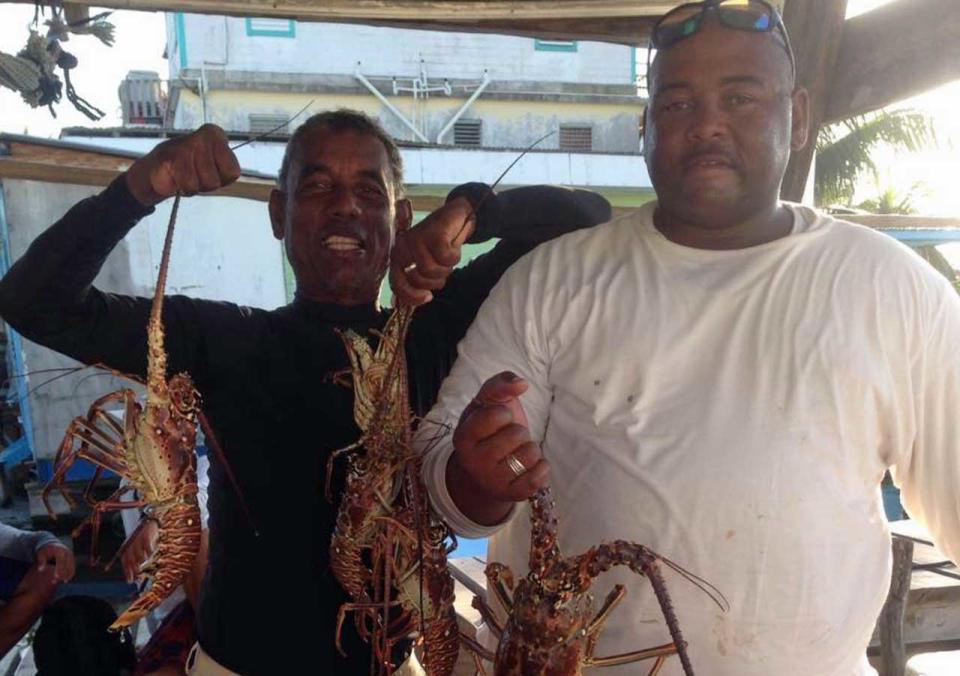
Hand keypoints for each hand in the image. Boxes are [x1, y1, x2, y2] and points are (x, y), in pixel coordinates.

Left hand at [35, 543, 74, 582]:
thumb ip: (41, 562)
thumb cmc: (46, 551)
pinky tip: (65, 580)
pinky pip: (73, 568)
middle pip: (67, 566)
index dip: (59, 570)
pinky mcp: (72, 559)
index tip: (56, 578)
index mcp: (60, 551)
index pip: (61, 562)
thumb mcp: (41, 554)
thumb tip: (41, 570)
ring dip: (67, 575)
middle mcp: (67, 553)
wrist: (53, 544)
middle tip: (55, 582)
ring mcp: (71, 556)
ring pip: (71, 567)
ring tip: (62, 582)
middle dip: (63, 575)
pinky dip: (70, 574)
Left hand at [120, 519, 158, 582]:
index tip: (130, 581)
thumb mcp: (137, 545)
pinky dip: (150, 552)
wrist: (150, 520)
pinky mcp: (147, 537)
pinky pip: (149, 550)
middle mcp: (131, 543)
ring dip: (143, 561)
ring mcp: (139, 540)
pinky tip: (151, 552)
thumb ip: (135, 557)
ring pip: (141, 556)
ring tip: (146, 559)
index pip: (125, 560)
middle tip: (137, 578)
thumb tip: (135, 573)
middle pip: (131, 560)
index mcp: (127, 545)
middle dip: (134, 571)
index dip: (127, 572)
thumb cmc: (143, 535)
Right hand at [124, 124, 241, 206]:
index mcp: (215, 135)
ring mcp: (182, 146)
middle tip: (191, 173)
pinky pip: (178, 187)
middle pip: (214, 182)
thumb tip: (232, 172)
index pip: (232, 172)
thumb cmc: (188, 168)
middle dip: (203, 184)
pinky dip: (172, 188)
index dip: (221, 179)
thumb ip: (226, 168)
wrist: (152, 169)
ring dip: (188, 187)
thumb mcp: (214, 165)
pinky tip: (168, 176)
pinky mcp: (166, 159)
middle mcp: (200, 137)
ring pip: (195, 185)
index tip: (209, 170)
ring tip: (181, 175)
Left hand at [389, 196, 475, 306]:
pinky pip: (445, 259)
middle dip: (434, 281)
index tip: (428, 297)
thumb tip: (406, 305)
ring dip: (446, 269)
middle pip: (417, 280)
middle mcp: (403, 247)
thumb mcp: (425, 264)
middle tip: (442, 270)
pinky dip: (454, 257)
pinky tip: (453, 247)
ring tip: (447, 258)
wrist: (456, 216)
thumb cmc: (439, 245)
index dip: (412, 296)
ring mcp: (417, 239)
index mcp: (398, 256)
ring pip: (431, 270)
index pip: (397, 284)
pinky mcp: (433, 234)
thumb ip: (414, 281)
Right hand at [450, 371, 549, 505]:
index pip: (497, 414)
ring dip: (530, 449)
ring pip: (530, 454)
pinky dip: (541, 467)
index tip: (497, 421)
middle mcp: (473, 461)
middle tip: (507, 440)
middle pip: (517, 433)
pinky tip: (527, 467)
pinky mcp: (512, 495)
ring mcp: (492, 480)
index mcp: (463, 436)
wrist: (483, 472)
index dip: (504, 414)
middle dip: (519, 432)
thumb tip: (521, 383)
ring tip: (516, 453)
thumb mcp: (486, 405)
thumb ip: (499, 385)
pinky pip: (539, 477)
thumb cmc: (488, 431)